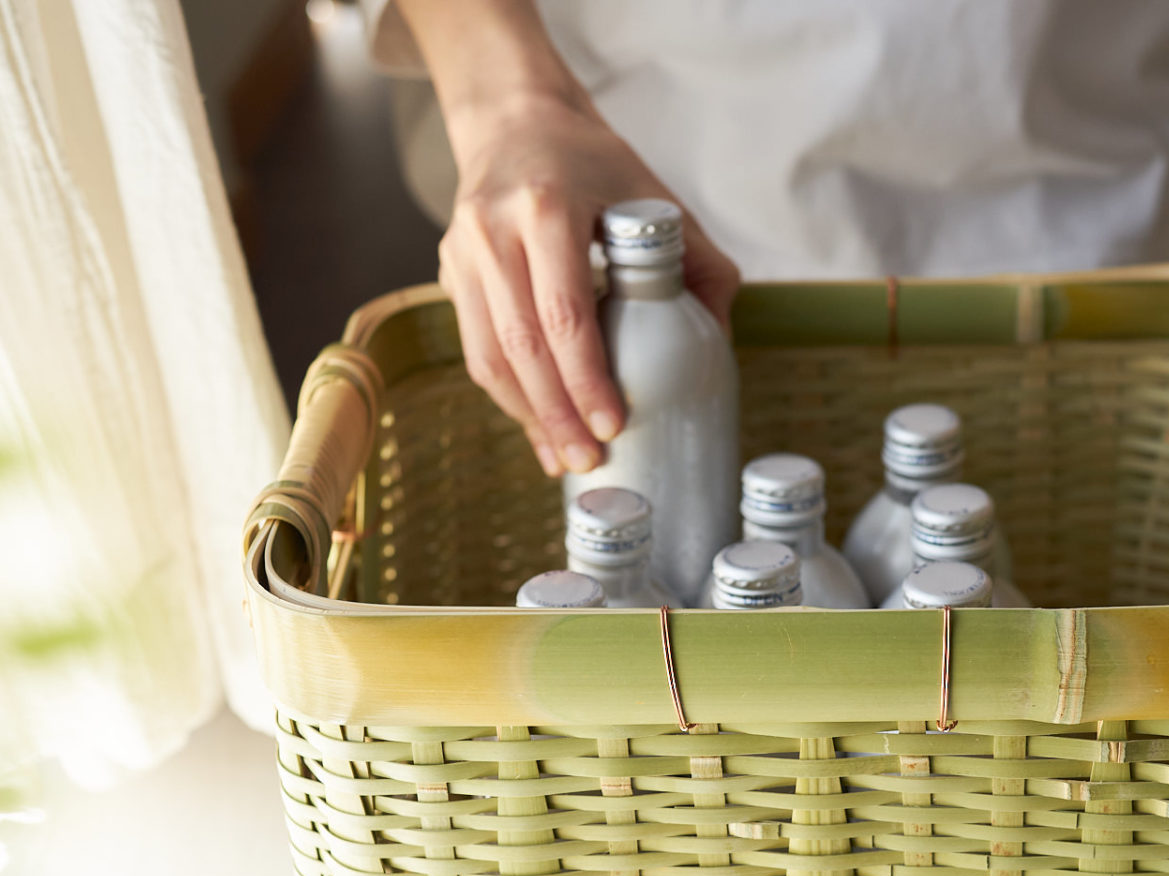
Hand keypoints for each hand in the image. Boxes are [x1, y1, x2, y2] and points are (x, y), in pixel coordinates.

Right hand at [436, 91, 739, 476]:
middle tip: (590, 461)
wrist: (513, 120)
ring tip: (564, 458)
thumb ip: (698, 264)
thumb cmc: (592, 162)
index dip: (586, 377)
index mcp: (546, 208)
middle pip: (522, 345)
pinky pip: (476, 348)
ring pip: (489, 355)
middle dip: (557, 414)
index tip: (612, 423)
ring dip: (528, 416)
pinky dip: (509, 397)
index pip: (563, 311)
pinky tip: (538, 429)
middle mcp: (493, 230)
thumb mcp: (654, 196)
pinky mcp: (450, 272)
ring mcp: (463, 252)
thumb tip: (718, 339)